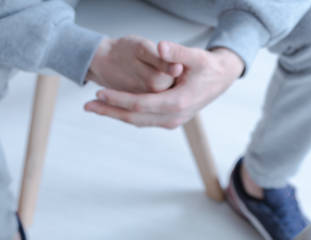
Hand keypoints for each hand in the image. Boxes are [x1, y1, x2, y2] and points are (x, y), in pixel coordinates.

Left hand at [84, 41, 243, 127]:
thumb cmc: (209, 66)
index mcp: (177, 103)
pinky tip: (112, 108)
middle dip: (109, 111)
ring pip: (137, 121)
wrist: (223, 79)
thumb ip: (177, 52)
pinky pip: (143, 120)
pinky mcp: (170, 120)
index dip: (118, 99)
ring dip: (115, 115)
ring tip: (94, 108)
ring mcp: (171, 122)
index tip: (99, 91)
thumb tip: (159, 47)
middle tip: (87, 106)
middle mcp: (173, 117)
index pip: (139, 104)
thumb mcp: (196, 56)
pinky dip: (126, 115)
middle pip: (134, 118)